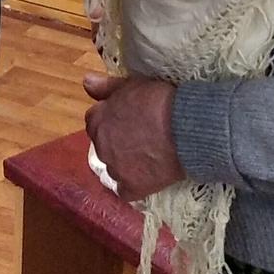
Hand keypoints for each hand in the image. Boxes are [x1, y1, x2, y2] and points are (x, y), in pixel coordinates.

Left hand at [83, 73, 185, 200]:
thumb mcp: (133, 85)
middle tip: (141, 138)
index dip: (113, 121)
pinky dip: (135, 185)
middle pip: (103, 145)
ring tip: (149, 156)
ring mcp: (114, 168)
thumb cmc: (161, 101)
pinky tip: (149, 176)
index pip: (95, 122)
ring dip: (126, 164)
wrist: (187, 128)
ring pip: (114, 168)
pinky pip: (126, 191)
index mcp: (97, 120)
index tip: (129, 122)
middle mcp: (100, 145)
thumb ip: (106, 86)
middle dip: (117, 142)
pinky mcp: (131, 187)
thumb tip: (86, 82)